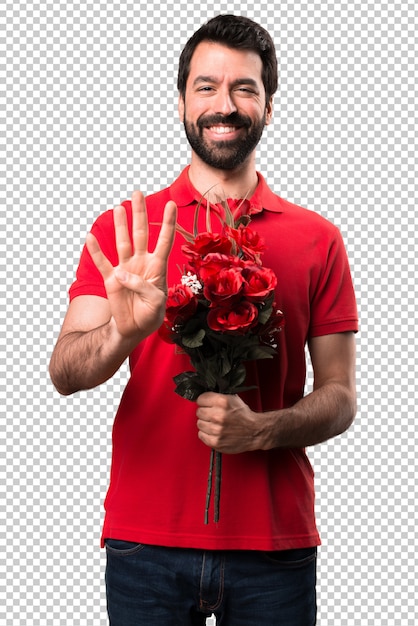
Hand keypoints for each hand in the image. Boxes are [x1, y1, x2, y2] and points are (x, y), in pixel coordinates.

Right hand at [86, 190, 176, 339]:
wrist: (134, 329)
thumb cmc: (150, 314)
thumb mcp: (156, 302)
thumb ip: (143, 286)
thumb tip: (121, 273)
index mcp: (157, 267)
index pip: (164, 240)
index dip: (167, 223)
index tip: (172, 204)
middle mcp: (141, 263)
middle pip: (141, 234)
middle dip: (140, 214)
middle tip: (138, 193)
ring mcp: (125, 269)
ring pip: (122, 242)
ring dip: (120, 225)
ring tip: (119, 207)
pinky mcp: (111, 279)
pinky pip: (102, 263)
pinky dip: (96, 251)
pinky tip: (90, 237)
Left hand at [196, 392, 262, 453]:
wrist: (255, 432)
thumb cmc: (244, 415)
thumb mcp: (233, 399)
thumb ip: (217, 396)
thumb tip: (202, 397)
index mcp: (222, 402)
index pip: (200, 399)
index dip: (204, 401)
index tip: (208, 404)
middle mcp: (218, 415)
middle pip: (199, 412)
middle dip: (205, 412)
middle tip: (213, 415)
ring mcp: (216, 430)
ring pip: (199, 424)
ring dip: (206, 424)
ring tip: (215, 424)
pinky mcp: (216, 442)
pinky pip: (201, 435)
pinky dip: (206, 434)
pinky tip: (215, 432)